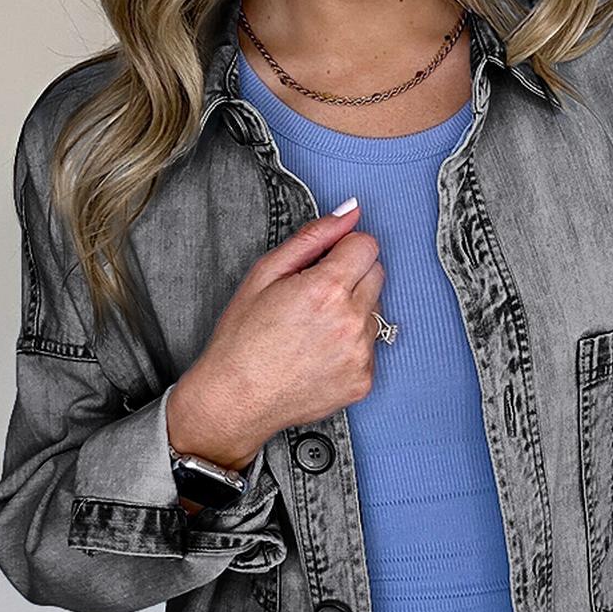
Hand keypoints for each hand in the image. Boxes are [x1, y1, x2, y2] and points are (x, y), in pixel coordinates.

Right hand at [169, 200, 383, 466]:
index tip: (325, 263)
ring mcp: (361, 354)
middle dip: (351, 277)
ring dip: (353, 312)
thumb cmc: (243, 338)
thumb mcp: (266, 274)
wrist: (236, 399)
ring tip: (314, 330)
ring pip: (376, 311)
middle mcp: (351, 321)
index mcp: (326, 289)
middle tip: (314, 298)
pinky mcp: (364, 380)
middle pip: (377, 274)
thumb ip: (313, 237)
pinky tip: (319, 354)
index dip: (344, 250)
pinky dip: (352, 346)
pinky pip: (371, 347)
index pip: (367, 245)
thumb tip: (350, 212)